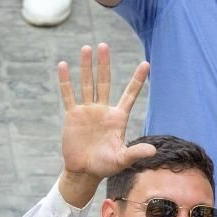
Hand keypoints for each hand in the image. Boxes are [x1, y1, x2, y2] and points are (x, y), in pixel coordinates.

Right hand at [57, 44, 155, 197]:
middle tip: (104, 45)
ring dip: (86, 66)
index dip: (137, 80)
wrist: (83, 171)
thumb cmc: (105, 166)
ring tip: (86, 48)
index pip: (129, 94)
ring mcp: (87, 110)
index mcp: (118, 118)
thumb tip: (153, 151)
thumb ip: (135, 153)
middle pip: (104, 82)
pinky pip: (69, 95)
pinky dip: (66, 81)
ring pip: (87, 84)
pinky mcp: (72, 115)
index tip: (146, 63)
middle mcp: (103, 110)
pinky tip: (64, 66)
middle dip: (104, 64)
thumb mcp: (122, 159)